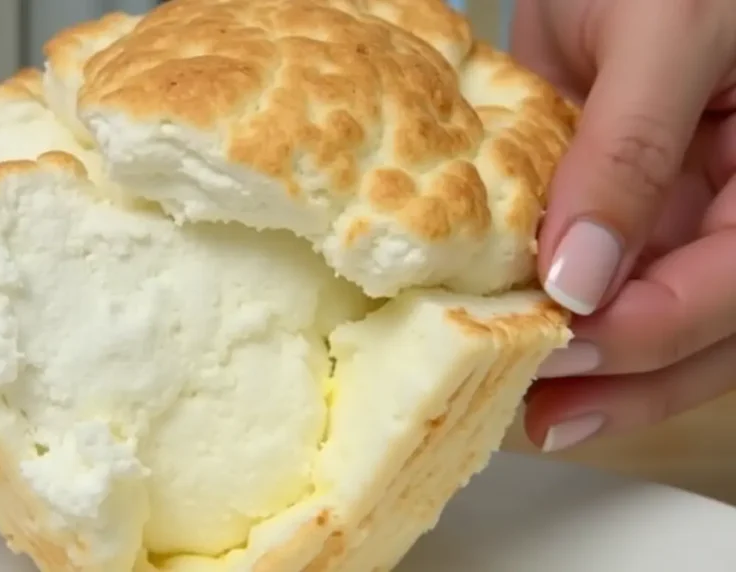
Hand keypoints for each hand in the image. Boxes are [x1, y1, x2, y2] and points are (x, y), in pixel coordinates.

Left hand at [510, 0, 735, 450]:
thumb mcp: (668, 32)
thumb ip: (631, 152)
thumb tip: (580, 277)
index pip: (735, 282)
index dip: (657, 327)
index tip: (568, 342)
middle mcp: (734, 203)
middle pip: (708, 325)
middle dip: (632, 378)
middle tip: (549, 417)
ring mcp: (682, 203)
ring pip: (655, 311)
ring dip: (599, 367)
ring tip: (531, 410)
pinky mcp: (622, 196)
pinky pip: (602, 266)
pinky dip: (562, 306)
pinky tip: (518, 335)